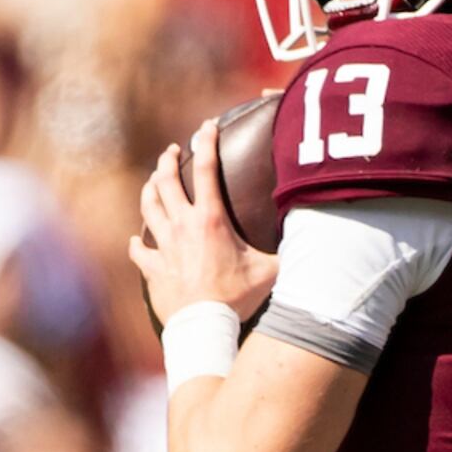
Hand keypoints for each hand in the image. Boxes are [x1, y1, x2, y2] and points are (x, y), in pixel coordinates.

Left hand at [131, 119, 276, 328]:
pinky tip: (139, 240)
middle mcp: (182, 226)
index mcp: (211, 219)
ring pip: (147, 206)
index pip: (209, 169)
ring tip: (153, 182)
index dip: (207, 142)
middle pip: (166, 180)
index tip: (207, 126)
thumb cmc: (238, 298)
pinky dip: (138, 241)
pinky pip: (139, 249)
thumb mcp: (270, 271)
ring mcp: (163, 246)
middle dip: (168, 160)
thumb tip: (312, 237)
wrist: (205, 325)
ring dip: (150, 189)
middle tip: (172, 151)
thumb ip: (287, 251)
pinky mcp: (152, 267)